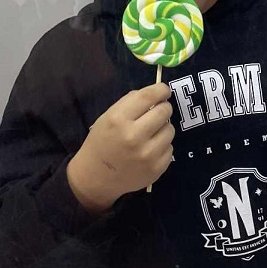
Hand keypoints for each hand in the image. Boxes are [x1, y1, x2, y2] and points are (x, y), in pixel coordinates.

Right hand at [67, 83, 174, 212]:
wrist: (96, 177)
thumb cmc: (101, 143)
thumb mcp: (107, 117)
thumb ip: (130, 103)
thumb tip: (155, 95)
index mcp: (118, 120)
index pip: (148, 96)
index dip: (160, 90)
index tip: (164, 90)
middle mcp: (134, 136)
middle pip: (164, 111)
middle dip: (163, 108)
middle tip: (157, 112)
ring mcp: (148, 154)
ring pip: (170, 129)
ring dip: (163, 128)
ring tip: (150, 134)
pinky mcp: (157, 169)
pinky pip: (170, 148)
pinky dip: (162, 146)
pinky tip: (150, 150)